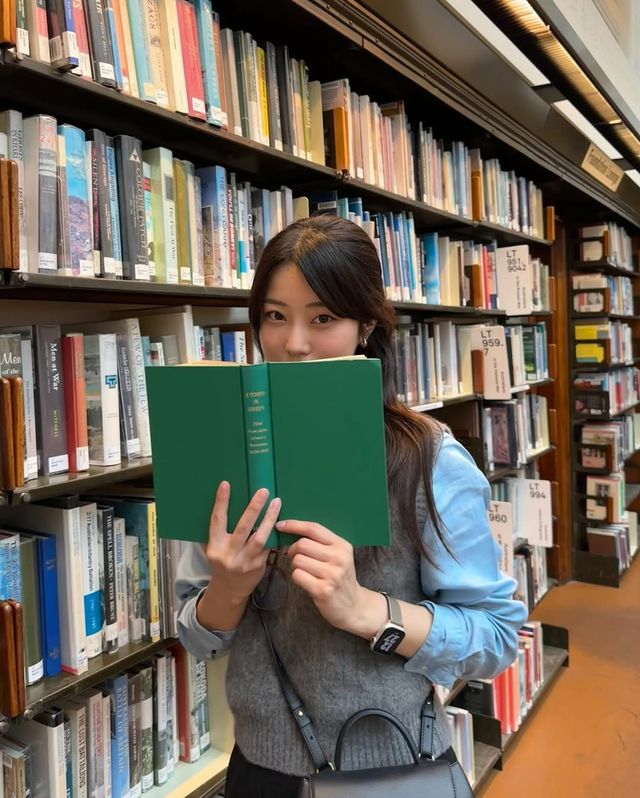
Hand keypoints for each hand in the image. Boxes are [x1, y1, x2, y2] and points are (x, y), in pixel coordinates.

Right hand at [204, 481, 280, 604]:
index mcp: (215, 545)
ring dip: (269, 519)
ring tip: (276, 503)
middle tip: (263, 491)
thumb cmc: (224, 561)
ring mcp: (244, 561)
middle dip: (254, 508)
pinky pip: (268, 546)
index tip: (226, 484)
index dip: (221, 502)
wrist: (229, 590)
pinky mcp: (258, 566)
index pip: (217, 520)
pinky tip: (283, 522)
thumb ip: (223, 530)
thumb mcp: (216, 547)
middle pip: (243, 528)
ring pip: (259, 538)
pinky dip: (275, 534)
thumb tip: (234, 502)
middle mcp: (228, 554)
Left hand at [279, 519, 373, 633]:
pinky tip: (305, 581)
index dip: (294, 525)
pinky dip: (296, 577)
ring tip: (304, 571)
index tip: (281, 525)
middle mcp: (339, 558)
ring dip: (294, 566)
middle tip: (295, 557)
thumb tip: (292, 530)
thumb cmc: (341, 578)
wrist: (354, 606)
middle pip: (302, 544)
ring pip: (298, 560)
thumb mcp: (339, 556)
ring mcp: (332, 574)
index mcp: (342, 545)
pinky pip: (297, 575)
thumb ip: (322, 543)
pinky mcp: (323, 590)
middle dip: (293, 550)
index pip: (314, 529)